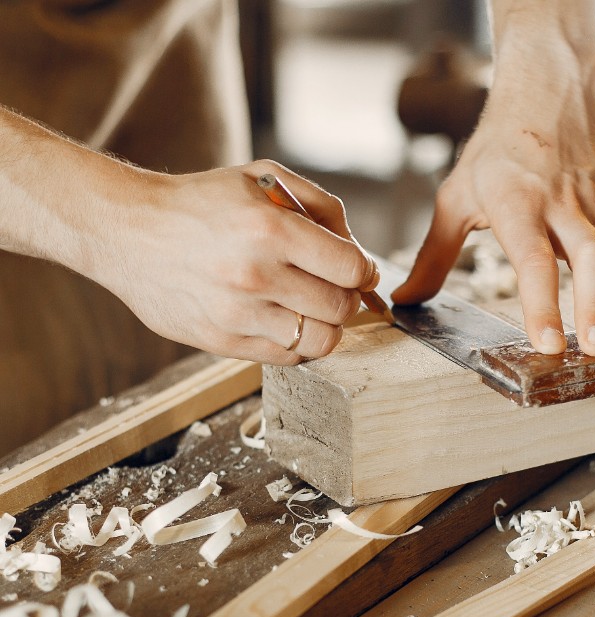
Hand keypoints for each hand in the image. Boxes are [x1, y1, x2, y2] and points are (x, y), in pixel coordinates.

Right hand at [89, 160, 376, 363]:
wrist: (128, 232)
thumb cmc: (202, 203)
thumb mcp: (262, 177)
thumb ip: (321, 206)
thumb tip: (360, 253)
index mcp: (270, 229)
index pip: (351, 270)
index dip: (365, 272)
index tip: (359, 271)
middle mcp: (255, 275)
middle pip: (341, 309)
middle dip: (349, 298)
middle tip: (335, 288)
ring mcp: (237, 315)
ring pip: (321, 342)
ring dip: (327, 326)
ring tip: (312, 308)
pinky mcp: (221, 343)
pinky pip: (287, 358)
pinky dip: (298, 344)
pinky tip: (286, 321)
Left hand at [392, 0, 594, 356]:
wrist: (547, 94)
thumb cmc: (495, 151)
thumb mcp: (455, 197)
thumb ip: (433, 255)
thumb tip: (404, 300)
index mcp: (516, 201)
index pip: (531, 258)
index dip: (541, 302)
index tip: (548, 343)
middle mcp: (562, 202)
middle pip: (589, 255)